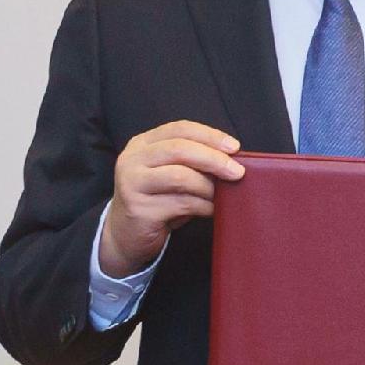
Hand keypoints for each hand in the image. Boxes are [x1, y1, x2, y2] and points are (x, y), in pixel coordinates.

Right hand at [98, 120, 244, 275]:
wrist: (126, 235)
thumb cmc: (158, 201)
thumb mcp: (172, 174)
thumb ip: (193, 162)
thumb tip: (233, 159)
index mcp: (143, 144)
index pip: (179, 129)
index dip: (210, 135)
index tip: (235, 147)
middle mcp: (133, 160)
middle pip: (179, 149)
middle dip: (213, 159)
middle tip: (238, 172)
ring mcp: (131, 184)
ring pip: (180, 177)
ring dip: (209, 186)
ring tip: (224, 196)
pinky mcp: (138, 209)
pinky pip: (181, 204)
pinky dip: (203, 206)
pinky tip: (211, 211)